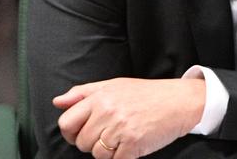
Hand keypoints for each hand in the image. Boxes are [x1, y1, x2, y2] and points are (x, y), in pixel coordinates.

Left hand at [54, 77, 205, 158]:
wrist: (178, 101)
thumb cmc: (145, 94)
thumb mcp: (113, 85)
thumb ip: (83, 93)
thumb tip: (58, 102)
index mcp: (100, 96)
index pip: (67, 122)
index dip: (71, 131)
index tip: (81, 132)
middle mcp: (107, 111)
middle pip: (81, 141)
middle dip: (92, 141)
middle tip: (110, 132)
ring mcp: (120, 128)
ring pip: (96, 154)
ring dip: (108, 150)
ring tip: (122, 136)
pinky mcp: (132, 144)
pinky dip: (122, 156)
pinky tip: (132, 143)